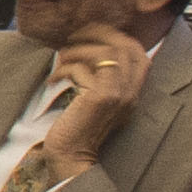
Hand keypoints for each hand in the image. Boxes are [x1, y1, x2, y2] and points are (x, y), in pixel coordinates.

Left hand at [40, 24, 153, 172]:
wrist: (73, 157)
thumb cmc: (79, 127)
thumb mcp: (96, 99)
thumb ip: (100, 77)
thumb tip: (87, 46)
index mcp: (133, 92)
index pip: (139, 52)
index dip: (116, 36)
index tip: (92, 34)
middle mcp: (131, 92)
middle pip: (124, 46)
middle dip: (97, 35)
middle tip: (73, 37)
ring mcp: (118, 95)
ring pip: (105, 53)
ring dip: (77, 50)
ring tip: (61, 58)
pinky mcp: (100, 98)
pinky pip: (83, 69)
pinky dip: (65, 69)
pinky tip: (53, 79)